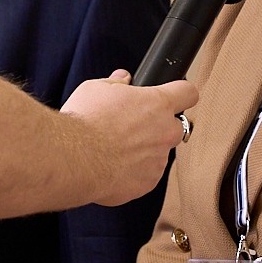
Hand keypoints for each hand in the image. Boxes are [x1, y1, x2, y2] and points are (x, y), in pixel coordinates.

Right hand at [62, 70, 199, 205]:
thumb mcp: (95, 89)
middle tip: (134, 127)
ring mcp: (158, 161)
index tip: (175, 95)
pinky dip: (134, 172)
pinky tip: (112, 166)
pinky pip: (146, 175)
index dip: (181, 92)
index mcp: (157, 104)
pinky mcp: (147, 183)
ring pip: (159, 153)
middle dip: (161, 126)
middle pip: (177, 127)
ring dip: (145, 151)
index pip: (188, 93)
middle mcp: (165, 132)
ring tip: (115, 150)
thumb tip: (123, 79)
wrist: (73, 159)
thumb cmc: (84, 122)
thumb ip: (116, 83)